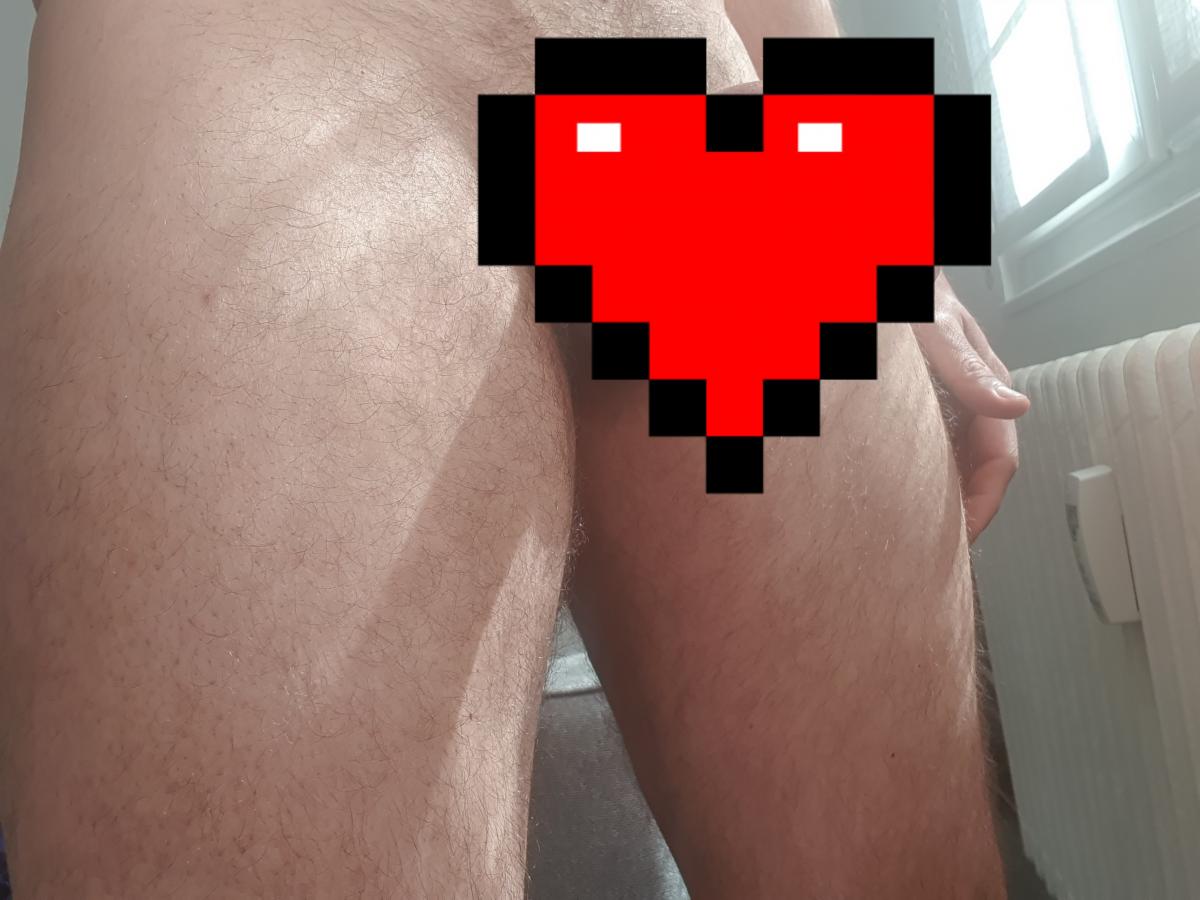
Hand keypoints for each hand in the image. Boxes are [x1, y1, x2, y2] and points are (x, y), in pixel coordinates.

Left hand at [912, 273, 1029, 542]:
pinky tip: (897, 497)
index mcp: (987, 387)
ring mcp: (949, 403)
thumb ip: (969, 366)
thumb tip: (1017, 407)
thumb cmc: (909, 294)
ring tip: (915, 535)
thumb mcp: (935, 328)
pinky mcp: (923, 404)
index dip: (983, 505)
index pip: (999, 462)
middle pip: (978, 470)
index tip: (960, 539)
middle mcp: (973, 400)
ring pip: (954, 463)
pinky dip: (920, 478)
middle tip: (930, 551)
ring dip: (942, 498)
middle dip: (962, 511)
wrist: (882, 272)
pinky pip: (929, 451)